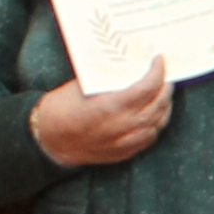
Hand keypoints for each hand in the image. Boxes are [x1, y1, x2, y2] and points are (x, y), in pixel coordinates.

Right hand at [31, 56, 176, 168]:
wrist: (48, 140)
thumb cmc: (61, 108)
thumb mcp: (83, 85)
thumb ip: (108, 79)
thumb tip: (128, 67)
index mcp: (113, 106)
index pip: (148, 86)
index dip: (158, 71)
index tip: (159, 61)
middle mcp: (123, 125)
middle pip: (158, 104)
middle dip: (165, 88)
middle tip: (165, 76)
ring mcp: (125, 142)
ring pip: (157, 123)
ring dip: (164, 107)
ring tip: (163, 94)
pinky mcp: (123, 153)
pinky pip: (149, 138)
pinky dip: (155, 124)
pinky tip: (153, 116)